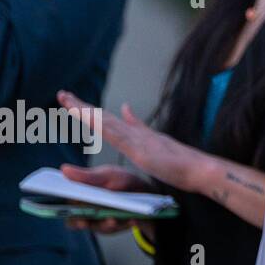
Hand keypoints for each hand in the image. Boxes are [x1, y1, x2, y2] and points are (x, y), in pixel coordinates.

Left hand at [57, 91, 202, 192]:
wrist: (202, 170)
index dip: (91, 112)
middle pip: (104, 117)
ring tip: (67, 101)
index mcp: (139, 135)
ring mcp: (139, 140)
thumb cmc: (184, 165)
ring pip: (106, 122)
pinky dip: (101, 126)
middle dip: (82, 106)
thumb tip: (128, 111)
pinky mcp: (141, 149)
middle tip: (62, 95)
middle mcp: (137, 133)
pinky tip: (88, 119)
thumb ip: (142, 129)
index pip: (110, 121)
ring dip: (86, 112)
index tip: (74, 104)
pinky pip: (116, 136)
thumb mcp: (157, 147)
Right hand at [59, 164, 155, 236]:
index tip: (63, 208)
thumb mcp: (106, 175)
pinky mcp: (117, 227)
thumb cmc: (119, 181)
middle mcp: (87, 214)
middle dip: (80, 222)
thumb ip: (87, 176)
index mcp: (80, 199)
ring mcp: (101, 222)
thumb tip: (64, 169)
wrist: (143, 191)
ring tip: (114, 218)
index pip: (63, 207)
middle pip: (77, 222)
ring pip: (100, 227)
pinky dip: (126, 222)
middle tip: (84, 221)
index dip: (59, 209)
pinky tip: (133, 218)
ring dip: (106, 223)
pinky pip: (120, 227)